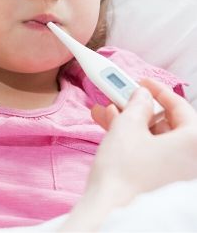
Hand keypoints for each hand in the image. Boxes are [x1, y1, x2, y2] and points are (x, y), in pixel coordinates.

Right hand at [89, 78, 196, 200]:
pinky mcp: (165, 186)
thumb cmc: (123, 171)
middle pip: (168, 124)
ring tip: (104, 112)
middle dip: (138, 108)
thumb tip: (142, 96)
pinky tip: (110, 130)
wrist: (111, 212)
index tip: (141, 81)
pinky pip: (153, 155)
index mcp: (194, 143)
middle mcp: (193, 160)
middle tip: (118, 97)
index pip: (180, 106)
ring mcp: (180, 175)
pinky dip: (134, 142)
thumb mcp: (127, 126)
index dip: (157, 90)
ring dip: (130, 123)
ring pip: (157, 139)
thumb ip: (136, 104)